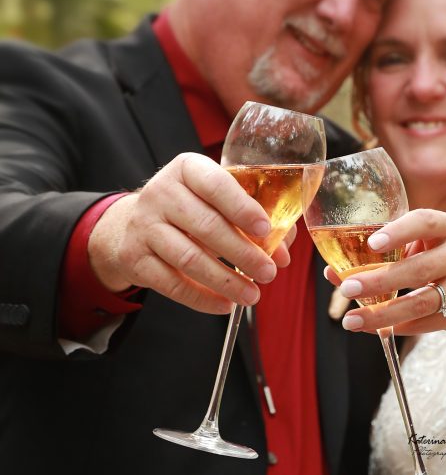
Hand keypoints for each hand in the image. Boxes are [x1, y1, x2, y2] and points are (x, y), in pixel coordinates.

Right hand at [88, 153, 280, 313]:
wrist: (133, 224)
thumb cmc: (191, 208)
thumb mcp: (216, 200)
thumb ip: (253, 218)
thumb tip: (283, 253)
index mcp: (187, 169)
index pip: (216, 184)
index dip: (242, 207)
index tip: (266, 230)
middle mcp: (161, 193)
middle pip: (205, 225)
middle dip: (243, 253)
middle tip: (269, 272)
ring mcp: (144, 226)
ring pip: (189, 259)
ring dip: (226, 281)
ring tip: (252, 294)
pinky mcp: (134, 258)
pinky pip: (172, 284)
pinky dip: (202, 299)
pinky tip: (225, 305)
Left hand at [331, 209, 445, 334]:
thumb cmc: (441, 256)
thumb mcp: (422, 243)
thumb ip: (383, 253)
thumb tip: (334, 272)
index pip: (424, 222)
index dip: (399, 232)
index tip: (372, 243)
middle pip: (420, 269)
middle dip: (381, 281)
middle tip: (348, 287)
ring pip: (421, 303)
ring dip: (383, 314)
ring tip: (352, 321)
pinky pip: (425, 324)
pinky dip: (396, 328)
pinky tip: (374, 330)